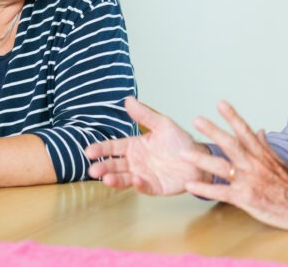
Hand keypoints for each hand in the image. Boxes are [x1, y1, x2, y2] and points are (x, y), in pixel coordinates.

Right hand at [85, 96, 207, 194]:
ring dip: (115, 179)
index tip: (89, 151)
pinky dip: (139, 185)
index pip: (113, 148)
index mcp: (134, 146)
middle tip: (93, 170)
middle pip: (115, 165)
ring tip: (107, 179)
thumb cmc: (180, 141)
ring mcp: (143, 175)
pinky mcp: (154, 187)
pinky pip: (144, 187)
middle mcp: (135, 162)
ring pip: (125, 178)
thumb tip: (128, 100)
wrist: (198, 158)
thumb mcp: (162, 124)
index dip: (101, 149)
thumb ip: (145, 115)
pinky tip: (136, 180)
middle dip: (103, 168)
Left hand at [182, 100, 287, 231]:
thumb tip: (259, 129)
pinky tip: (190, 184)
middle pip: (230, 144)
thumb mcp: (279, 161)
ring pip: (221, 166)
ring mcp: (248, 180)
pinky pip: (220, 192)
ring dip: (201, 159)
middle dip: (213, 131)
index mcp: (261, 154)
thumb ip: (265, 145)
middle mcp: (253, 164)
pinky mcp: (244, 198)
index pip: (245, 130)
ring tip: (183, 153)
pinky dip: (204, 188)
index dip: (232, 116)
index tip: (220, 103)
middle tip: (197, 120)